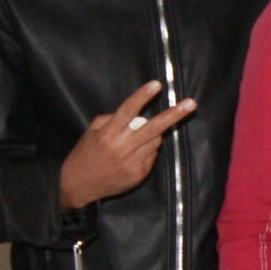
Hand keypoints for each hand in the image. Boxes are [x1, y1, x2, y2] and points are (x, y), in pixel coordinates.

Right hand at [59, 80, 195, 208]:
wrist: (78, 185)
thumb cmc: (86, 153)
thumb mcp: (92, 131)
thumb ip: (112, 118)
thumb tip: (136, 113)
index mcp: (108, 133)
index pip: (128, 110)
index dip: (142, 96)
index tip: (156, 85)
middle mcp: (122, 147)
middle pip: (153, 127)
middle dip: (174, 114)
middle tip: (191, 103)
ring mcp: (132, 162)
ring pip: (155, 140)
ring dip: (153, 134)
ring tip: (136, 140)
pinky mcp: (139, 174)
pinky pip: (152, 155)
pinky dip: (147, 150)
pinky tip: (132, 155)